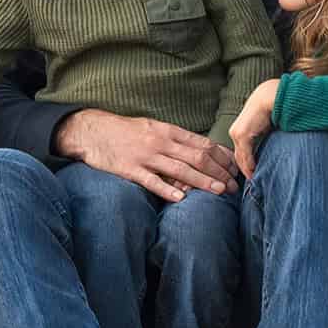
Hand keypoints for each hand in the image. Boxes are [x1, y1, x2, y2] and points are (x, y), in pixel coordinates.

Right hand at [55, 109, 233, 201]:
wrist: (92, 131)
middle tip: (233, 185)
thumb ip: (174, 139)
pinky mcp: (130, 169)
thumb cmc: (125, 131)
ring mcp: (145, 156)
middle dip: (218, 172)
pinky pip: (151, 181)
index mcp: (167, 131)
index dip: (221, 157)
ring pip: (179, 169)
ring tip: (218, 192)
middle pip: (196, 157)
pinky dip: (167, 190)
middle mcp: (159, 142)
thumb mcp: (152, 128)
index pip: (202, 143)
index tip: (235, 168)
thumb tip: (200, 151)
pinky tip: (181, 199)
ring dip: (202, 181)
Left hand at [229, 79, 279, 179]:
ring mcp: (237, 134)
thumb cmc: (271, 110)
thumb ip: (262, 139)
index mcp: (239, 132)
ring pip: (240, 158)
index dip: (244, 166)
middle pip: (238, 158)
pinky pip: (246, 155)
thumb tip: (266, 153)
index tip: (249, 178)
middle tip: (249, 186)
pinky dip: (249, 166)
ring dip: (246, 171)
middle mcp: (235, 133)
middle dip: (243, 171)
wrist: (271, 96)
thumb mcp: (265, 128)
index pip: (239, 154)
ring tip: (252, 183)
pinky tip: (254, 175)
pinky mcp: (243, 135)